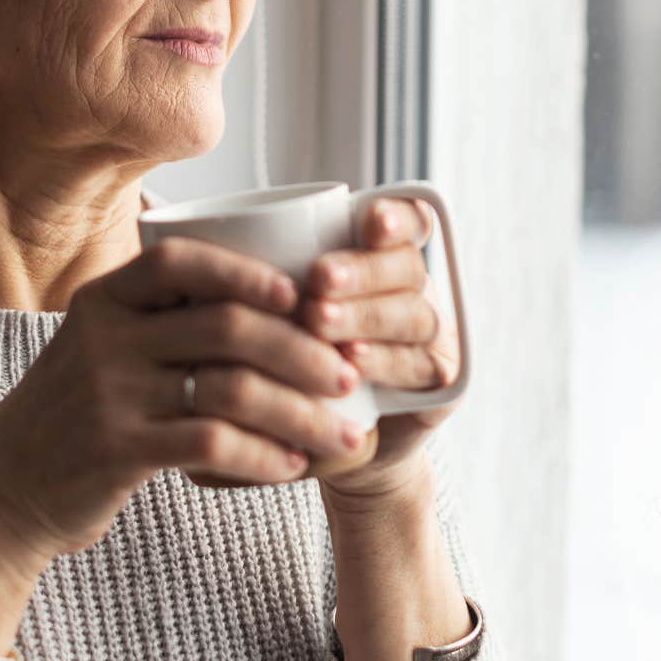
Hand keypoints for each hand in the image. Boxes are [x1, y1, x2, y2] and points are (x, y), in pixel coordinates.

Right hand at [0, 237, 366, 562]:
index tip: (302, 296)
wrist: (5, 490)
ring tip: (340, 432)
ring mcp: (108, 393)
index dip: (247, 271)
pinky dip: (262, 456)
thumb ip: (162, 317)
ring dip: (298, 412)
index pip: (181, 258)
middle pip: (225, 325)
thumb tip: (275, 297)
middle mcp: (104, 336)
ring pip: (230, 389)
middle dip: (301, 349)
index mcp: (105, 298)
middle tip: (348, 374)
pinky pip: (210, 445)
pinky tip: (291, 467)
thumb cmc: (78, 413)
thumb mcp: (102, 346)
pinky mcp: (116, 450)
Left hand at [301, 198, 460, 499]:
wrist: (321, 444)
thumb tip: (221, 238)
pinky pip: (420, 367)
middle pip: (407, 266)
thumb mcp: (273, 314)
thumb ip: (271, 277)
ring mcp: (431, 339)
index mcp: (383, 260)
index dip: (397, 216)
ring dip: (366, 315)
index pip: (408, 221)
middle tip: (318, 279)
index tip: (369, 220)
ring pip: (414, 315)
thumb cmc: (285, 365)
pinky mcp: (439, 386)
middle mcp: (414, 294)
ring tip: (321, 321)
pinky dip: (386, 361)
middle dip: (362, 270)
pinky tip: (353, 360)